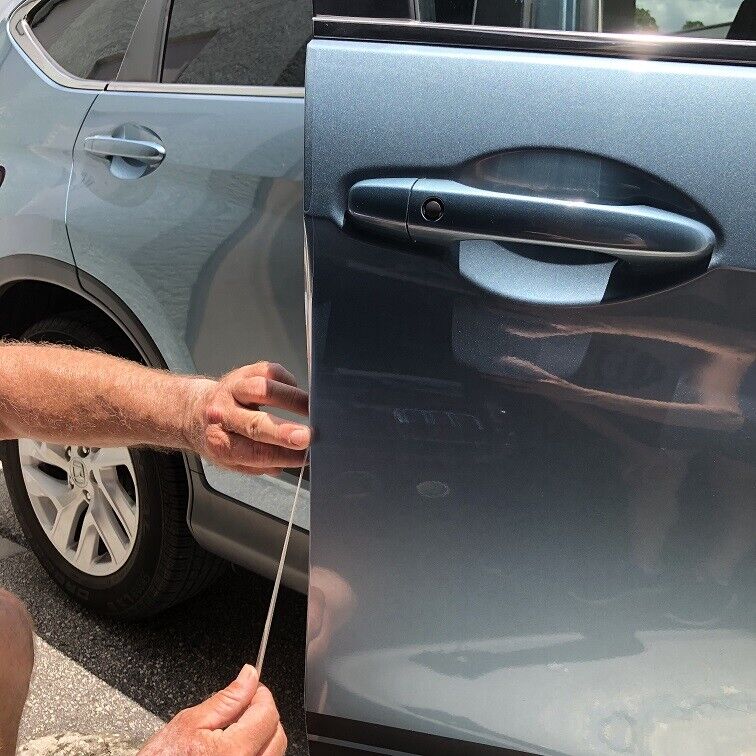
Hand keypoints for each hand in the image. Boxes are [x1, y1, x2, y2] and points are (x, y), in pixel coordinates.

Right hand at [138, 665, 285, 755]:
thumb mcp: (188, 723)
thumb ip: (225, 699)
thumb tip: (249, 676)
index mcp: (233, 752)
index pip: (268, 713)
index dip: (259, 694)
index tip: (250, 689)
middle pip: (277, 735)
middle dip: (263, 715)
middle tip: (241, 708)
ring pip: (273, 753)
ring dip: (261, 736)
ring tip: (233, 731)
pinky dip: (256, 752)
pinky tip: (233, 749)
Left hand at [185, 362, 309, 474]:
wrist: (197, 411)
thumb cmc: (224, 437)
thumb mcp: (236, 461)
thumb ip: (263, 464)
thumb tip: (296, 459)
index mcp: (221, 443)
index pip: (254, 453)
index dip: (283, 455)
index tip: (305, 456)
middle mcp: (223, 414)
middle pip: (254, 424)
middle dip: (283, 431)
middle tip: (307, 437)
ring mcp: (233, 390)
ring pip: (261, 390)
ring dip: (290, 399)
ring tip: (310, 409)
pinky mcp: (245, 371)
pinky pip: (269, 371)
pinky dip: (287, 382)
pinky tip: (295, 393)